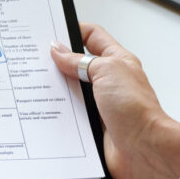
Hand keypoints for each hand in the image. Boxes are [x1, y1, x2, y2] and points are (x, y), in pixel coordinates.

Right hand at [50, 23, 179, 178]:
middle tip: (36, 58)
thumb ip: (79, 60)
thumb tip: (58, 50)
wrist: (144, 148)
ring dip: (55, 89)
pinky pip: (68, 114)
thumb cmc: (136, 109)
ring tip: (36, 84)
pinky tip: (43, 110)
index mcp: (116, 61)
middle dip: (57, 61)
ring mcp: (98, 104)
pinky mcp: (90, 124)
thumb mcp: (106, 71)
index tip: (51, 30)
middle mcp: (107, 82)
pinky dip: (56, 112)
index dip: (72, 29)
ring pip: (69, 90)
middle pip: (76, 63)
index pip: (92, 36)